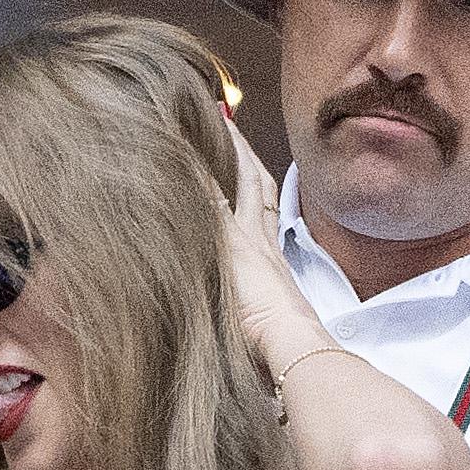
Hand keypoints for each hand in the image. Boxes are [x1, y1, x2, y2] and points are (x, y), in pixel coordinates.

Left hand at [216, 125, 321, 362]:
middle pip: (258, 186)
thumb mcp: (265, 324)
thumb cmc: (280, 347)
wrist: (291, 342)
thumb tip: (254, 330)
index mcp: (272, 263)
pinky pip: (211, 195)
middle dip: (244, 154)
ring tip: (213, 122)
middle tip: (229, 123)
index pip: (265, 211)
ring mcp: (247, 240)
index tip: (246, 162)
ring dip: (227, 152)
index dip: (255, 184)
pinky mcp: (231, 241)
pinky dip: (196, 172)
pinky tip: (178, 149)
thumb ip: (255, 314)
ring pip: (239, 184)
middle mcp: (262, 244)